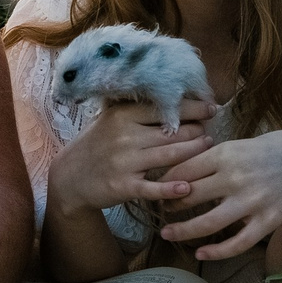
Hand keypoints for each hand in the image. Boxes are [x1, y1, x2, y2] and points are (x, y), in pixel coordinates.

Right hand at [46, 96, 215, 217]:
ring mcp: (124, 162)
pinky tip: (187, 188)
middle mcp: (125, 136)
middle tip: (211, 129)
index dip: (192, 107)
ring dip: (194, 152)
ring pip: (169, 156)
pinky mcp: (124, 186)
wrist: (70, 177)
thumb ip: (137, 110)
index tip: (210, 107)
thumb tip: (170, 94)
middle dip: (197, 130)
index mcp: (123, 116)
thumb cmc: (97, 145)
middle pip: (172, 132)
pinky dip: (171, 189)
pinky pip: (153, 187)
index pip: (164, 108)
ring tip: (209, 147)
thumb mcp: (110, 120)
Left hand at [155, 128, 281, 262]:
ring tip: (168, 233)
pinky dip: (216, 252)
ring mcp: (252, 201)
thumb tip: (185, 166)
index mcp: (227, 153)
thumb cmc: (279, 149)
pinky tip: (201, 254)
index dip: (166, 181)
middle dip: (169, 205)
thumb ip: (218, 155)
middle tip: (161, 210)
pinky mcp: (267, 221)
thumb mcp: (245, 143)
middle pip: (190, 196)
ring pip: (208, 223)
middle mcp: (236, 177)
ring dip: (183, 230)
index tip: (158, 188)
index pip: (184, 170)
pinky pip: (237, 243)